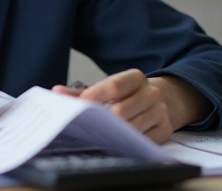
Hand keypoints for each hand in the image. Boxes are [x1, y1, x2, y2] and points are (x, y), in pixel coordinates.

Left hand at [52, 69, 172, 143]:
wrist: (164, 100)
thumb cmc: (127, 95)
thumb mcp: (106, 89)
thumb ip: (81, 92)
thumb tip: (57, 92)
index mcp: (135, 78)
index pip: (114, 86)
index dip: (95, 96)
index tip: (80, 106)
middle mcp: (151, 93)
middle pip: (122, 110)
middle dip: (103, 120)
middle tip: (87, 127)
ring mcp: (160, 112)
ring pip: (132, 128)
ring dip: (114, 134)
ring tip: (100, 135)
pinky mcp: (164, 130)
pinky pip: (143, 141)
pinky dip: (127, 143)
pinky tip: (117, 142)